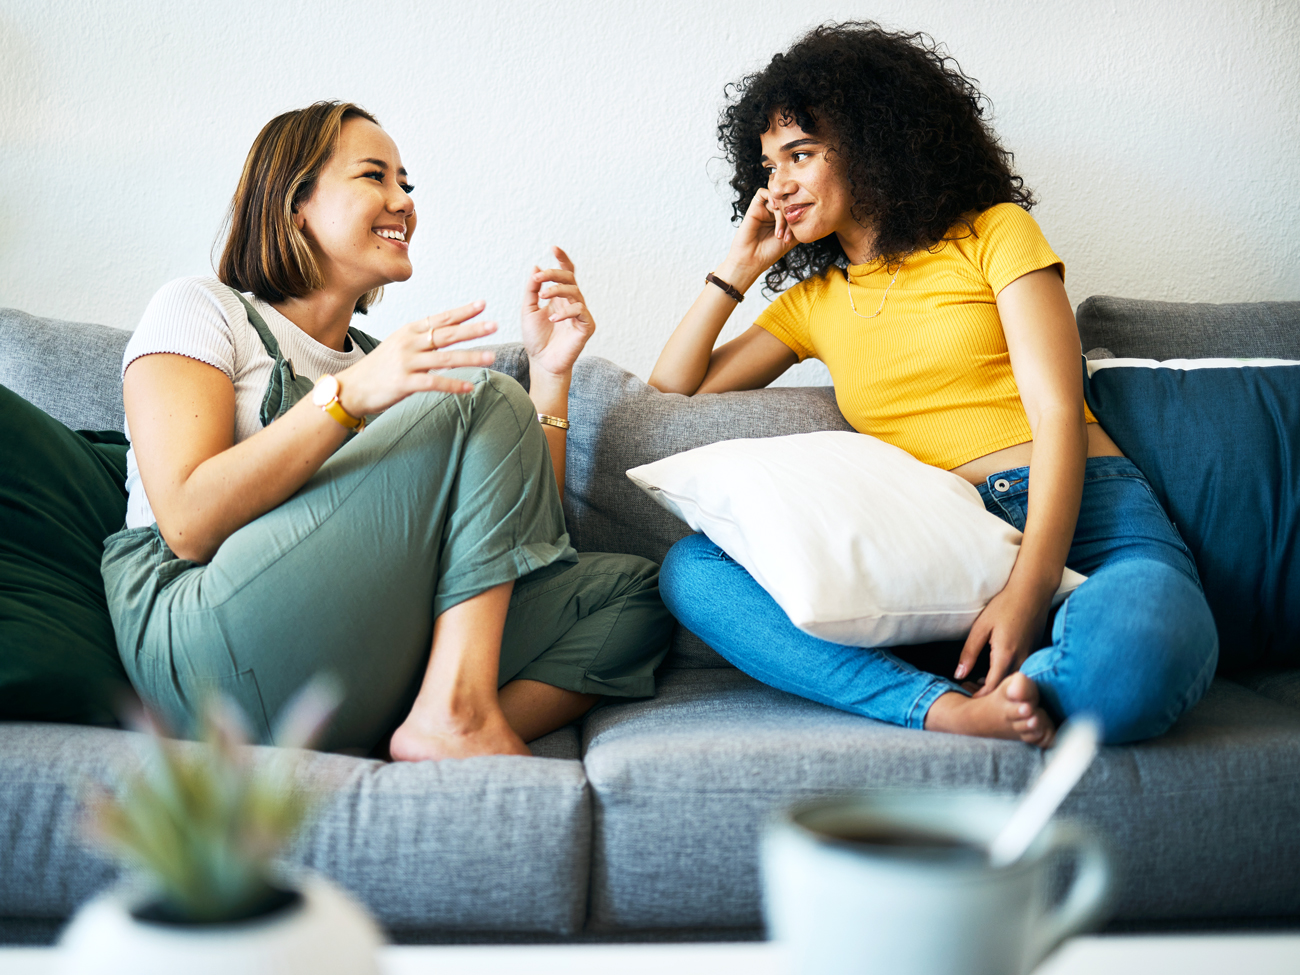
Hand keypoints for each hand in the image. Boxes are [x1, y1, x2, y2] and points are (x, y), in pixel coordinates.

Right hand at [335, 301, 496, 415]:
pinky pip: (434, 383)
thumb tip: (453, 341)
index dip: (462, 312)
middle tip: (494, 325)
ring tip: (492, 357)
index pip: (441, 318)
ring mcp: (406, 362)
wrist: (352, 388)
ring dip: (470, 358)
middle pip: (446, 334)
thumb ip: (424, 342)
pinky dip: (453, 385)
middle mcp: (409, 343)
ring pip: (445, 358)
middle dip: (472, 330)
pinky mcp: (404, 383)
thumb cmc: (380, 368)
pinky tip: (469, 388)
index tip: (483, 304)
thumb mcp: (400, 346)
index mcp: (409, 331)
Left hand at [522, 246, 595, 380]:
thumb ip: (532, 290)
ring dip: (558, 289)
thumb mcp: (528, 310)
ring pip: (575, 291)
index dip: (562, 259)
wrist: (542, 362)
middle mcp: (571, 302)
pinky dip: (566, 312)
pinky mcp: (586, 326)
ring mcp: (580, 313)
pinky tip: (552, 319)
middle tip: (539, 277)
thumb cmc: (536, 338)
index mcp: (559, 297)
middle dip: (555, 274)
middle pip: (570, 278)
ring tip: (543, 295)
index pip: (565, 273)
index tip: (553, 247)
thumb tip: (536, 267)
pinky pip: (580, 311)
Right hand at [722, 189, 797, 279]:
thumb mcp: (793, 238)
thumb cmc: (769, 253)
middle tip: (787, 234)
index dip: (798, 218)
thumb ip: (800, 222)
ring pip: (778, 199)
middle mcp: (773, 213)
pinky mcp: (754, 207)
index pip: (795, 207)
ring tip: (779, 233)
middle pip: (787, 202)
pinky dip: (772, 197)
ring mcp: (764, 209)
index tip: (794, 237)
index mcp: (783, 220)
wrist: (752, 260)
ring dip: (782, 214)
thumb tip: (810, 209)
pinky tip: (774, 209)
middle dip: (790, 217)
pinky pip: (764, 192)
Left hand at [955, 580, 1051, 696]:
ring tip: (976, 683)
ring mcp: (1031, 658)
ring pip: (1013, 682)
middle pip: (1004, 689)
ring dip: (996, 687)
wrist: (1033, 591)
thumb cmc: (1004, 605)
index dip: (978, 697)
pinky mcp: (1035, 653)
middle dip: (986, 695)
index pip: (992, 688)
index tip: (964, 697)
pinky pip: (1021, 673)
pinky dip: (1006, 677)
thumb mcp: (980, 627)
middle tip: (967, 690)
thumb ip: (969, 653)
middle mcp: (1022, 661)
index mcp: (1006, 656)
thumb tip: (958, 675)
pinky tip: (992, 672)